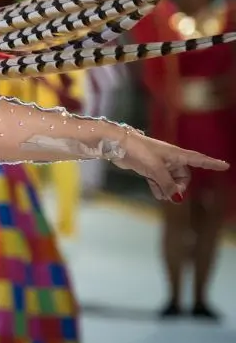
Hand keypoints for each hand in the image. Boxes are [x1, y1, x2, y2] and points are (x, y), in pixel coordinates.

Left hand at [109, 129, 227, 201]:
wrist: (117, 145)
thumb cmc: (139, 151)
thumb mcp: (156, 169)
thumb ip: (167, 183)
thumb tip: (176, 197)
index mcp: (176, 154)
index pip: (198, 159)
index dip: (211, 164)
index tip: (225, 166)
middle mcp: (170, 158)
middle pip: (183, 175)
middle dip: (179, 185)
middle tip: (172, 193)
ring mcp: (158, 162)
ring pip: (170, 179)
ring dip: (168, 188)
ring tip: (163, 196)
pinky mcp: (148, 167)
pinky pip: (159, 180)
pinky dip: (159, 187)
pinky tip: (158, 194)